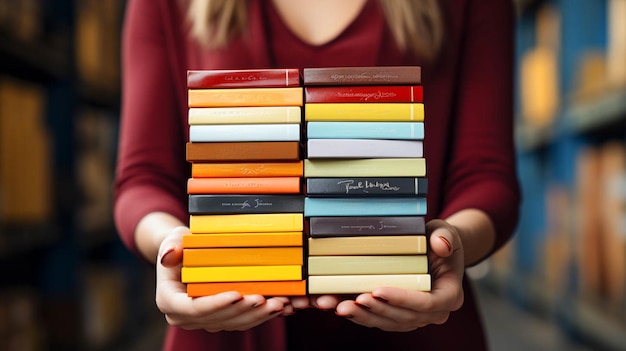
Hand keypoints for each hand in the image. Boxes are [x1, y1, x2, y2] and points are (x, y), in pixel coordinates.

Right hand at [155, 227, 294, 331]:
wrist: (185, 256)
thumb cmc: (180, 246)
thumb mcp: (172, 241)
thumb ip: (171, 247)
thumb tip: (168, 255)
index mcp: (170, 301)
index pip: (194, 308)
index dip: (217, 304)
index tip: (237, 294)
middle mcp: (185, 317)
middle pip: (218, 318)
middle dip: (244, 310)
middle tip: (265, 299)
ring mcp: (205, 320)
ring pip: (235, 323)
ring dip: (259, 315)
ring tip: (279, 303)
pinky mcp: (222, 319)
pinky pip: (244, 320)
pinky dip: (263, 315)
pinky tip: (282, 306)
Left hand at [311, 219, 464, 330]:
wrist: (435, 250)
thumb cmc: (438, 240)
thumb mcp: (445, 231)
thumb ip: (445, 237)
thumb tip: (441, 244)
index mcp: (449, 295)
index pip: (426, 303)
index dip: (401, 299)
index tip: (378, 290)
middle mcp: (434, 312)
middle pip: (405, 317)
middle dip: (377, 310)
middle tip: (355, 299)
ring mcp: (416, 317)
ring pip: (389, 322)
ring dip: (364, 316)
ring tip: (342, 306)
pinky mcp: (399, 316)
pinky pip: (379, 320)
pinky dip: (360, 315)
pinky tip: (341, 307)